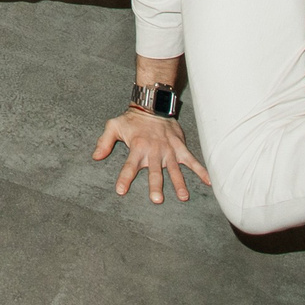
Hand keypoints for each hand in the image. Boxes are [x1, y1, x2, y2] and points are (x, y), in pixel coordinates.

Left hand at [93, 109, 210, 205]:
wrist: (153, 105)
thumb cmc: (132, 119)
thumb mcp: (114, 126)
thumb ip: (104, 142)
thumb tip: (95, 157)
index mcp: (137, 148)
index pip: (129, 166)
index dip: (125, 178)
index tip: (121, 191)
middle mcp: (153, 151)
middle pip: (154, 171)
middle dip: (155, 185)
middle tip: (157, 200)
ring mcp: (168, 150)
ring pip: (174, 169)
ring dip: (179, 183)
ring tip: (182, 197)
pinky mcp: (180, 147)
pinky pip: (192, 160)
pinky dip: (201, 171)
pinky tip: (209, 183)